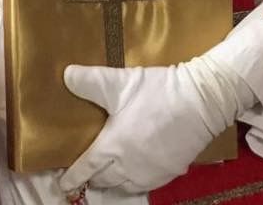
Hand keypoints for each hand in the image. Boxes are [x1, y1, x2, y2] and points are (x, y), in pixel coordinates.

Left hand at [60, 62, 226, 193]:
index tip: (63, 184)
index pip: (87, 167)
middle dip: (93, 178)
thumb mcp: (118, 82)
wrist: (200, 102)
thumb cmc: (156, 92)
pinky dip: (134, 182)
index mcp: (114, 146)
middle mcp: (130, 167)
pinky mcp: (171, 172)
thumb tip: (66, 75)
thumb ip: (89, 80)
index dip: (73, 176)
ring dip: (114, 182)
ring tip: (108, 174)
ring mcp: (152, 173)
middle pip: (105, 180)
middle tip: (87, 172)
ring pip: (125, 186)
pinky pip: (145, 185)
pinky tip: (135, 171)